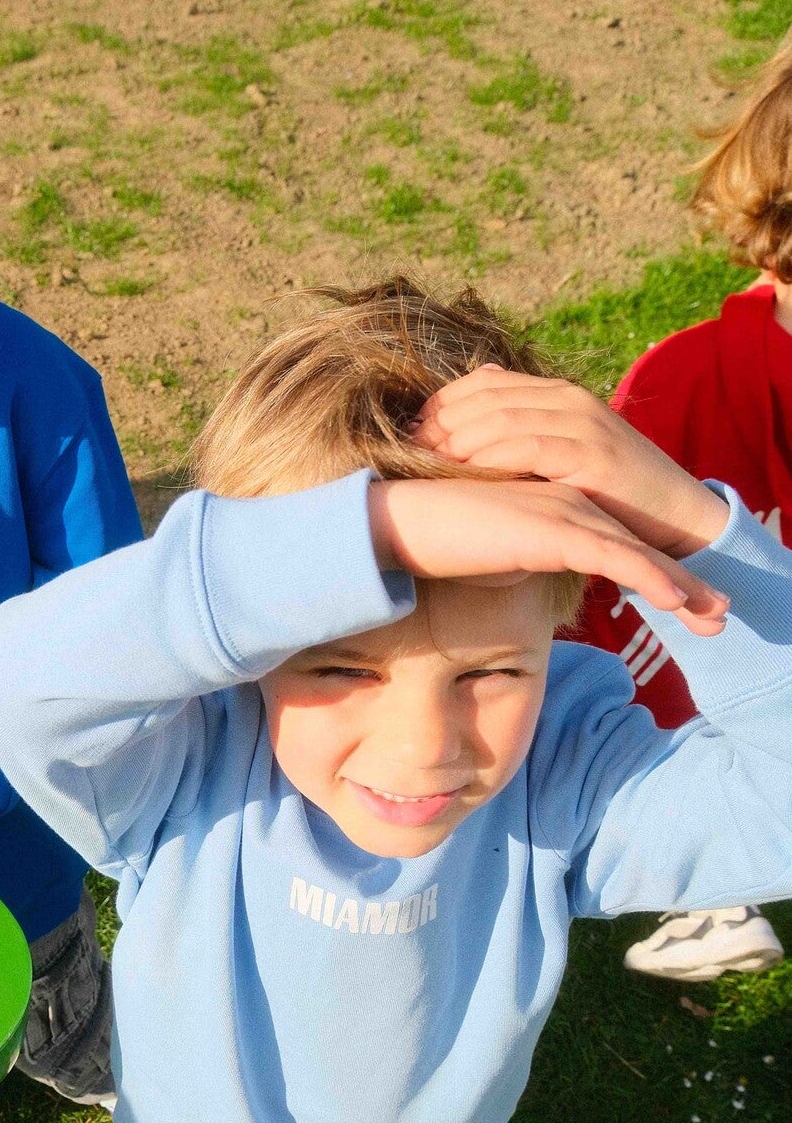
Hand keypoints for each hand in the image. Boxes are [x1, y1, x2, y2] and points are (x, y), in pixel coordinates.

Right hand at [368, 475, 728, 633]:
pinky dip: (648, 579)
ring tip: (715, 617)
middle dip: (684, 585)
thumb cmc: (439, 544)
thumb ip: (525, 562)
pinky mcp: (552, 530)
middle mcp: (570, 505)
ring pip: (636, 555)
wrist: (402, 524)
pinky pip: (611, 557)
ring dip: (681, 588)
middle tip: (720, 615)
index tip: (691, 607)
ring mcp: (564, 514)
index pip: (619, 545)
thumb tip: (529, 581)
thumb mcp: (495, 557)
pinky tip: (676, 601)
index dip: (658, 575)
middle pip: (639, 549)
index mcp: (558, 509)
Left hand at [414, 365, 728, 557]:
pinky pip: (527, 449)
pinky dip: (490, 459)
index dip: (441, 403)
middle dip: (439, 422)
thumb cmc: (609, 493)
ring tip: (425, 462)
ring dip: (456, 440)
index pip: (483, 382)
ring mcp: (581, 423)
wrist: (674, 514)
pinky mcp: (590, 454)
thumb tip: (466, 434)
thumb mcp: (562, 456)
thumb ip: (522, 439)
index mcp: (556, 393)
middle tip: (405, 447)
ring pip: (500, 419)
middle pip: (484, 398)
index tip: (409, 430)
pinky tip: (464, 474)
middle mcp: (567, 399)